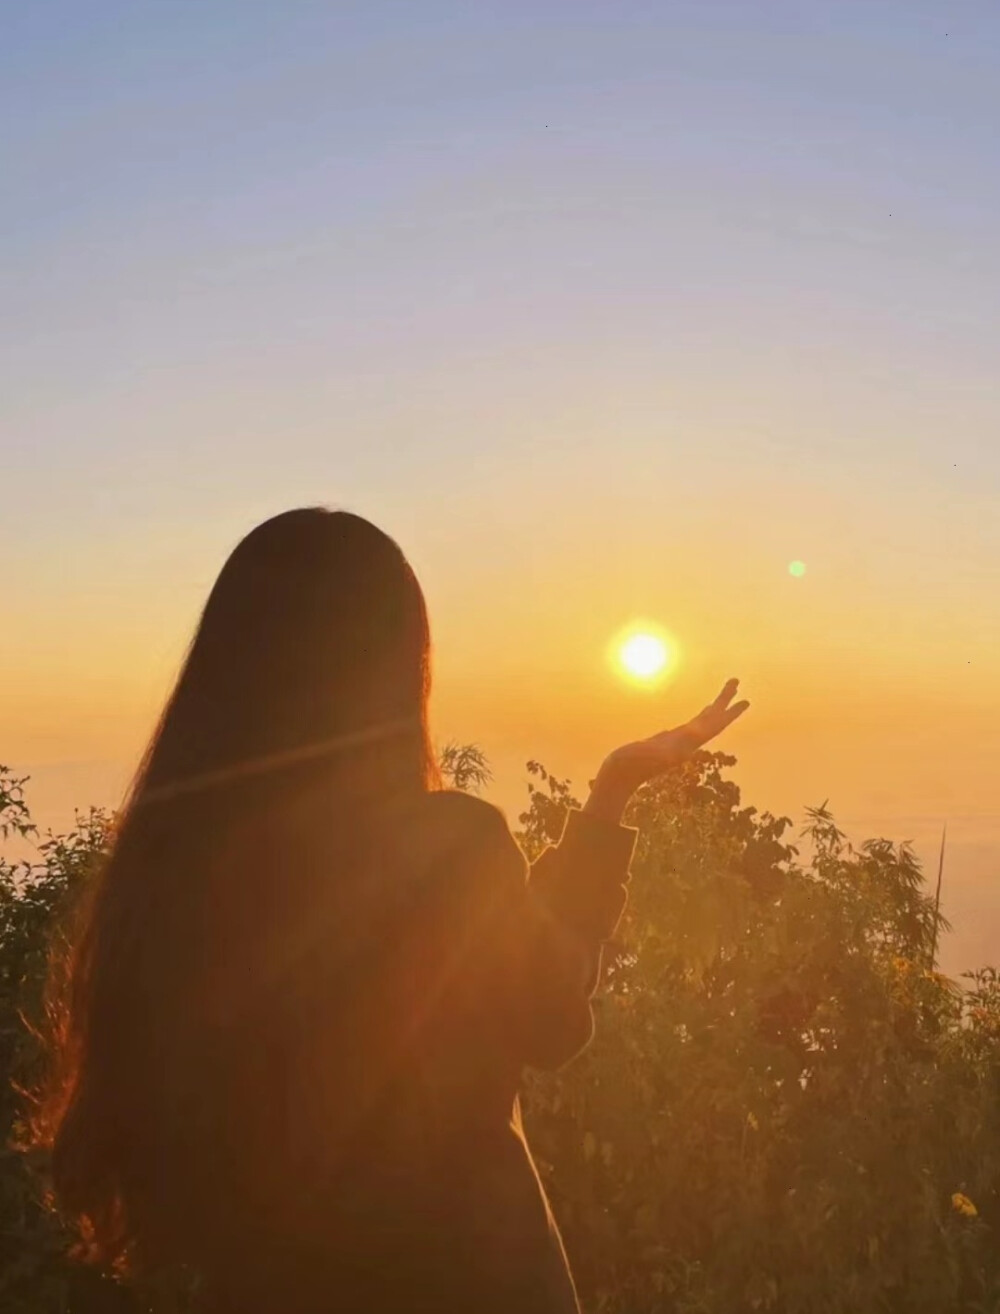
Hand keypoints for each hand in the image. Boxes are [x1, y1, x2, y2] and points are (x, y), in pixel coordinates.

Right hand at [584, 679, 749, 821]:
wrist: (618, 779)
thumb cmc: (628, 767)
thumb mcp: (644, 758)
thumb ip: (661, 755)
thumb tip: (677, 754)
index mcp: (685, 745)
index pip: (713, 726)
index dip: (729, 714)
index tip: (745, 700)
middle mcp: (685, 744)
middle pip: (712, 721)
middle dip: (725, 702)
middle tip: (735, 680)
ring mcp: (676, 743)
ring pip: (701, 723)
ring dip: (714, 708)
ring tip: (724, 696)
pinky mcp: (666, 742)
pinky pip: (689, 727)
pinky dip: (698, 718)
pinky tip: (701, 716)